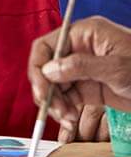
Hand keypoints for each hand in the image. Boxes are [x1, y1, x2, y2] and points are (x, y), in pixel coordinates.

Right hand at [29, 16, 130, 136]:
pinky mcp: (87, 88)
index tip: (41, 90)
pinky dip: (64, 111)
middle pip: (46, 68)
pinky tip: (69, 122)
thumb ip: (81, 66)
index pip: (46, 46)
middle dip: (47, 91)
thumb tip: (48, 70)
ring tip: (67, 119)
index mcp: (84, 34)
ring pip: (54, 86)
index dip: (38, 68)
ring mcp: (82, 70)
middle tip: (55, 111)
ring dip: (55, 104)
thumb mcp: (118, 67)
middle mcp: (79, 50)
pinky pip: (66, 99)